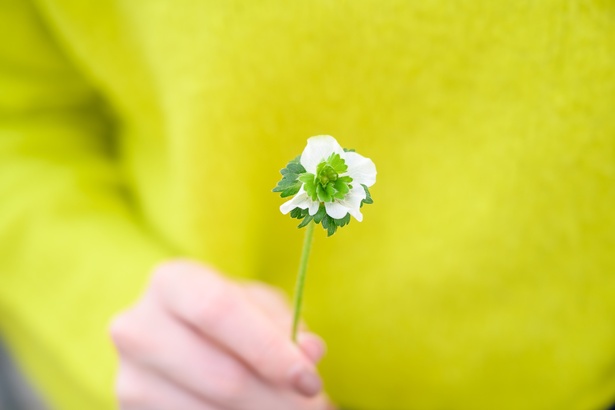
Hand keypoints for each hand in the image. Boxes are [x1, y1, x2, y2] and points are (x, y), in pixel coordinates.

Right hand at [110, 260, 333, 408]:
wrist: (182, 342)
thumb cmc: (231, 319)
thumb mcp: (259, 307)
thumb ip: (287, 326)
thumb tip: (309, 353)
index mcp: (171, 282)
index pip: (218, 311)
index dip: (268, 348)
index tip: (307, 379)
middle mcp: (138, 326)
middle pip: (221, 375)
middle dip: (276, 397)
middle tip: (311, 404)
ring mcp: (129, 376)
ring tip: (289, 409)